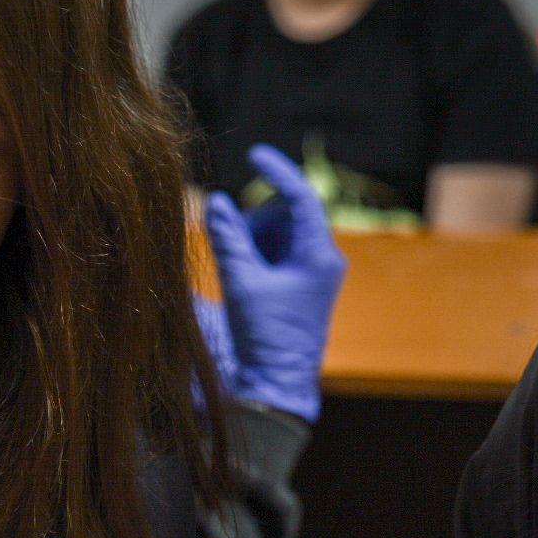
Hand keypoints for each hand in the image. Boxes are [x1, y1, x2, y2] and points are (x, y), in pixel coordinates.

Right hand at [199, 144, 344, 422]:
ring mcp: (313, 272)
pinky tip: (242, 274)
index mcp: (319, 255)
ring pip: (280, 233)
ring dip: (254, 238)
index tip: (255, 155)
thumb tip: (215, 201)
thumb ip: (228, 239)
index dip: (278, 172)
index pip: (302, 198)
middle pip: (287, 214)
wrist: (277, 382)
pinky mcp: (301, 285)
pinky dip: (257, 254)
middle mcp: (322, 259)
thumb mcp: (241, 282)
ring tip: (237, 267)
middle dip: (256, 219)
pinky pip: (278, 253)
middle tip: (231, 242)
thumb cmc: (265, 335)